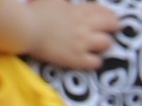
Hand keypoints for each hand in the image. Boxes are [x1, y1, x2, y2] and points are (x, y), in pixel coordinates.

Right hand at [0, 0, 124, 64]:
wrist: (28, 29)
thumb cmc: (38, 10)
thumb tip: (67, 0)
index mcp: (80, 11)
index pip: (103, 11)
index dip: (110, 15)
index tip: (112, 18)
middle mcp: (85, 26)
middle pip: (110, 25)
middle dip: (113, 27)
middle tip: (112, 31)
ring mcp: (82, 43)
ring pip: (106, 43)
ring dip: (105, 44)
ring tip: (100, 46)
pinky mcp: (76, 59)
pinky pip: (96, 62)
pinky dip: (96, 61)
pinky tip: (93, 59)